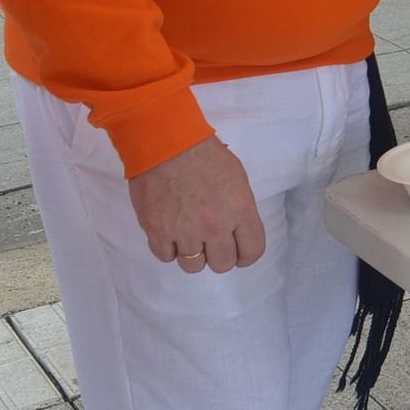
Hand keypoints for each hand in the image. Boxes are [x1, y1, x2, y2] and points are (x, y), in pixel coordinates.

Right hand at [127, 136, 265, 273]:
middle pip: (222, 264)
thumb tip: (236, 232)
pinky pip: (166, 257)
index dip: (246, 255)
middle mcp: (215, 226)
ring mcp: (184, 231)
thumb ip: (240, 210)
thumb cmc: (205, 156)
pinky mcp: (157, 231)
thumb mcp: (237, 180)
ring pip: (193, 266)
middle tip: (211, 241)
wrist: (166, 143)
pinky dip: (168, 248)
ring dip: (193, 254)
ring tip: (189, 235)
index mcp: (240, 210)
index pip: (252, 251)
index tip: (239, 251)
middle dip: (219, 255)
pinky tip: (170, 232)